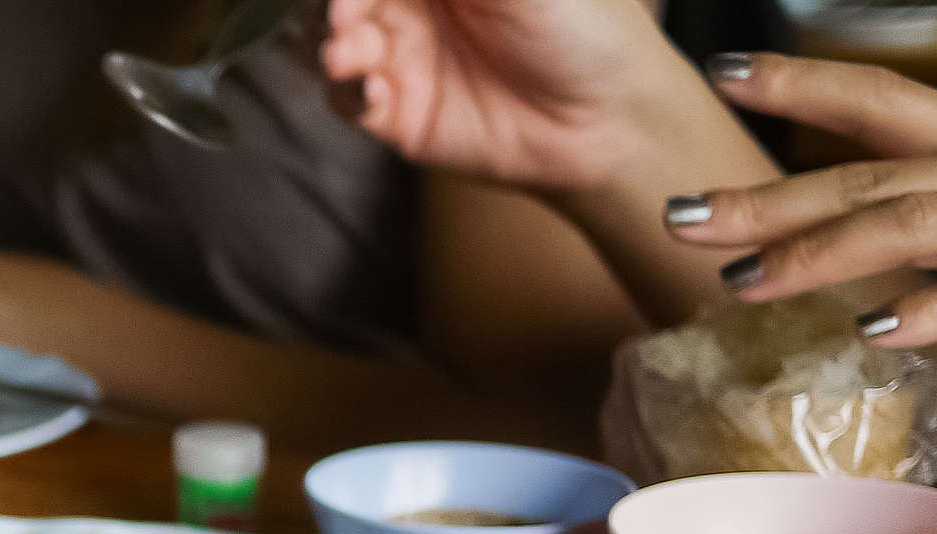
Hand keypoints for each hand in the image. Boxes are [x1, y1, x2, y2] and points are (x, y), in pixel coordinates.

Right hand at [321, 0, 700, 192]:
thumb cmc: (579, 27)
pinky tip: (374, 90)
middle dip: (341, 4)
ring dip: (334, 45)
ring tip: (347, 54)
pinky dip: (347, 91)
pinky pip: (346, 99)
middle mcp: (417, 7)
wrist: (603, 119)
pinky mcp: (397, 114)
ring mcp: (402, 59)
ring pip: (336, 42)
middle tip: (346, 14)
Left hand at [665, 54, 936, 346]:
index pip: (885, 102)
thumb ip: (931, 216)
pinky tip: (874, 330)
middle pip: (870, 170)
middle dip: (767, 196)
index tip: (725, 68)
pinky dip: (933, 308)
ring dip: (819, 253)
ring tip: (739, 284)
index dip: (803, 83)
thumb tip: (839, 242)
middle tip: (681, 214)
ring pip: (909, 221)